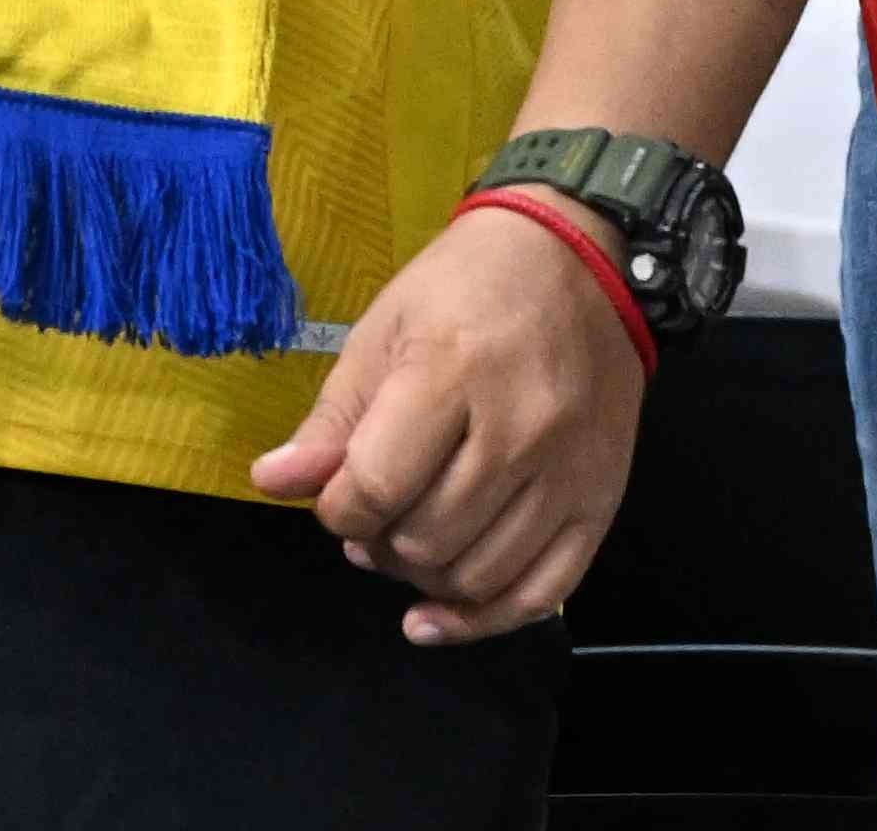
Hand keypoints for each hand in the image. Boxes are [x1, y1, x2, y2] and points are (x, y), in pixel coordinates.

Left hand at [244, 191, 648, 641]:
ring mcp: (568, 470)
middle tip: (374, 511)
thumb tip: (274, 482)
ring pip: (475, 574)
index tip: (337, 493)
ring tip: (408, 539)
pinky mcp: (602, 498)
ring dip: (423, 575)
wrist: (577, 257)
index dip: (338, 509)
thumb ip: (333, 420)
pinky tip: (436, 614)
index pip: (377, 487)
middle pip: (424, 539)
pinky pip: (542, 592)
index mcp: (453, 373)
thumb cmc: (465, 287)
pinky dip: (483, 620)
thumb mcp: (382, 333)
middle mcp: (519, 428)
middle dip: (378, 540)